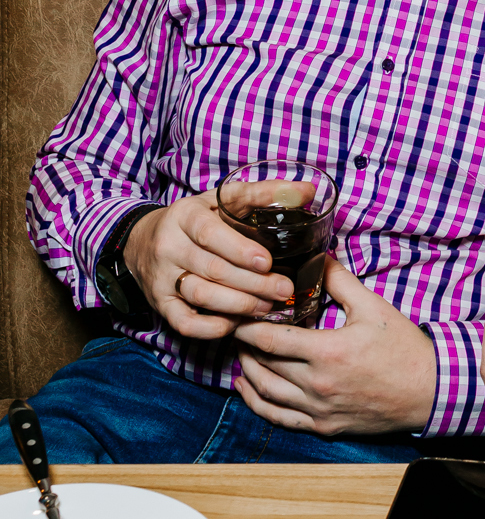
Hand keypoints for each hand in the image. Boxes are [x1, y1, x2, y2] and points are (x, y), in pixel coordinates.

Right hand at [124, 195, 293, 339]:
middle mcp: (169, 246)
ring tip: (267, 306)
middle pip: (212, 269)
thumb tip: (309, 191)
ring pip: (200, 296)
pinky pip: (184, 323)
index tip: (267, 262)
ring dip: (237, 305)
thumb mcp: (221, 199)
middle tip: (283, 290)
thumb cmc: (195, 219)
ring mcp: (162, 278)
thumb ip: (264, 193)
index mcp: (185, 216)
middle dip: (252, 283)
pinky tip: (236, 324)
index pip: (210, 233)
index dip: (239, 249)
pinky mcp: (160, 304)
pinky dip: (211, 327)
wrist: (141, 240)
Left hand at [233, 257, 437, 436]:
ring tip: (240, 351)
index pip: (271, 338)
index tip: (234, 311)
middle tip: (234, 325)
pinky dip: (256, 403)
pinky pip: (279, 418)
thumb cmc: (402, 348)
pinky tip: (246, 388)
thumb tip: (317, 256)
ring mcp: (318, 410)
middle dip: (243, 344)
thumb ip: (340, 281)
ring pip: (265, 393)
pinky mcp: (323, 426)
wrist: (429, 391)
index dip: (245, 325)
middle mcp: (317, 385)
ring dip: (246, 371)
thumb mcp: (373, 307)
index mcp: (328, 352)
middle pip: (263, 364)